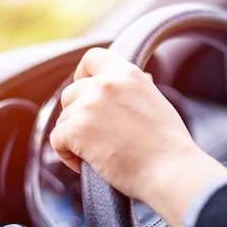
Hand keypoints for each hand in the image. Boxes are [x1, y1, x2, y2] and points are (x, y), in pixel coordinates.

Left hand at [49, 47, 226, 226]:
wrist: (170, 169)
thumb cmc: (168, 144)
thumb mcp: (154, 101)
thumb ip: (131, 90)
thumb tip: (120, 90)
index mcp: (127, 73)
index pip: (92, 58)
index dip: (83, 73)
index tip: (84, 87)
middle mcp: (105, 84)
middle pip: (71, 92)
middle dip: (77, 113)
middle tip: (94, 133)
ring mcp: (88, 106)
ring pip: (63, 118)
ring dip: (74, 136)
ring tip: (96, 153)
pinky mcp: (77, 130)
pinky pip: (57, 140)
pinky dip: (67, 155)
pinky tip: (86, 163)